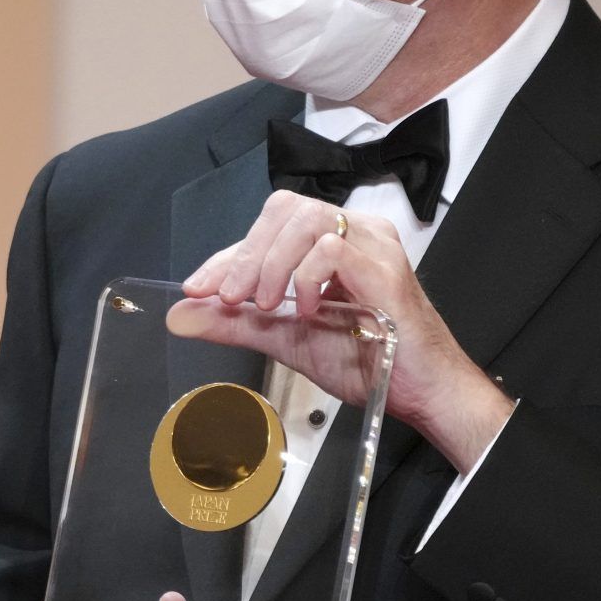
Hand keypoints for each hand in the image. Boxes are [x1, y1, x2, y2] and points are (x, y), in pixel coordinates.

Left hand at [171, 190, 513, 470]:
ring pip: (306, 219)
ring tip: (266, 304)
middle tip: (230, 298)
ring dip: (272, 262)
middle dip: (247, 254)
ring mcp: (372, 245)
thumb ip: (236, 323)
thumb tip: (182, 316)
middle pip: (284, 209)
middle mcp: (353, 234)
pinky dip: (307, 277)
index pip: (268, 228)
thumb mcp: (286, 339)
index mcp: (329, 243)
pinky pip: (332, 247)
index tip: (198, 289)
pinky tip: (308, 310)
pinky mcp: (384, 267)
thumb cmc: (367, 359)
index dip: (228, 256)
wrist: (417, 391)